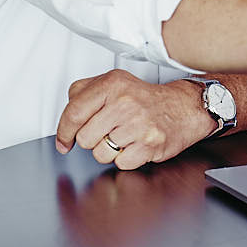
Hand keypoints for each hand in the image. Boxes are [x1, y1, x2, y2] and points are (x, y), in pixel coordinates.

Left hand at [54, 70, 216, 169]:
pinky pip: (121, 164)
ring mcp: (138, 125)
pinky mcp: (150, 145)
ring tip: (123, 138)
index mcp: (112, 84)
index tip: (64, 141)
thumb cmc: (146, 99)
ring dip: (109, 151)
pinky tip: (135, 145)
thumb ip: (84, 92)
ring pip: (100, 154)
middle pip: (85, 138)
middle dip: (92, 140)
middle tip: (107, 132)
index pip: (73, 113)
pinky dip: (126, 159)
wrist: (183, 107)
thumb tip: (66, 120)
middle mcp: (124, 103)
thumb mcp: (114, 82)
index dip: (63, 132)